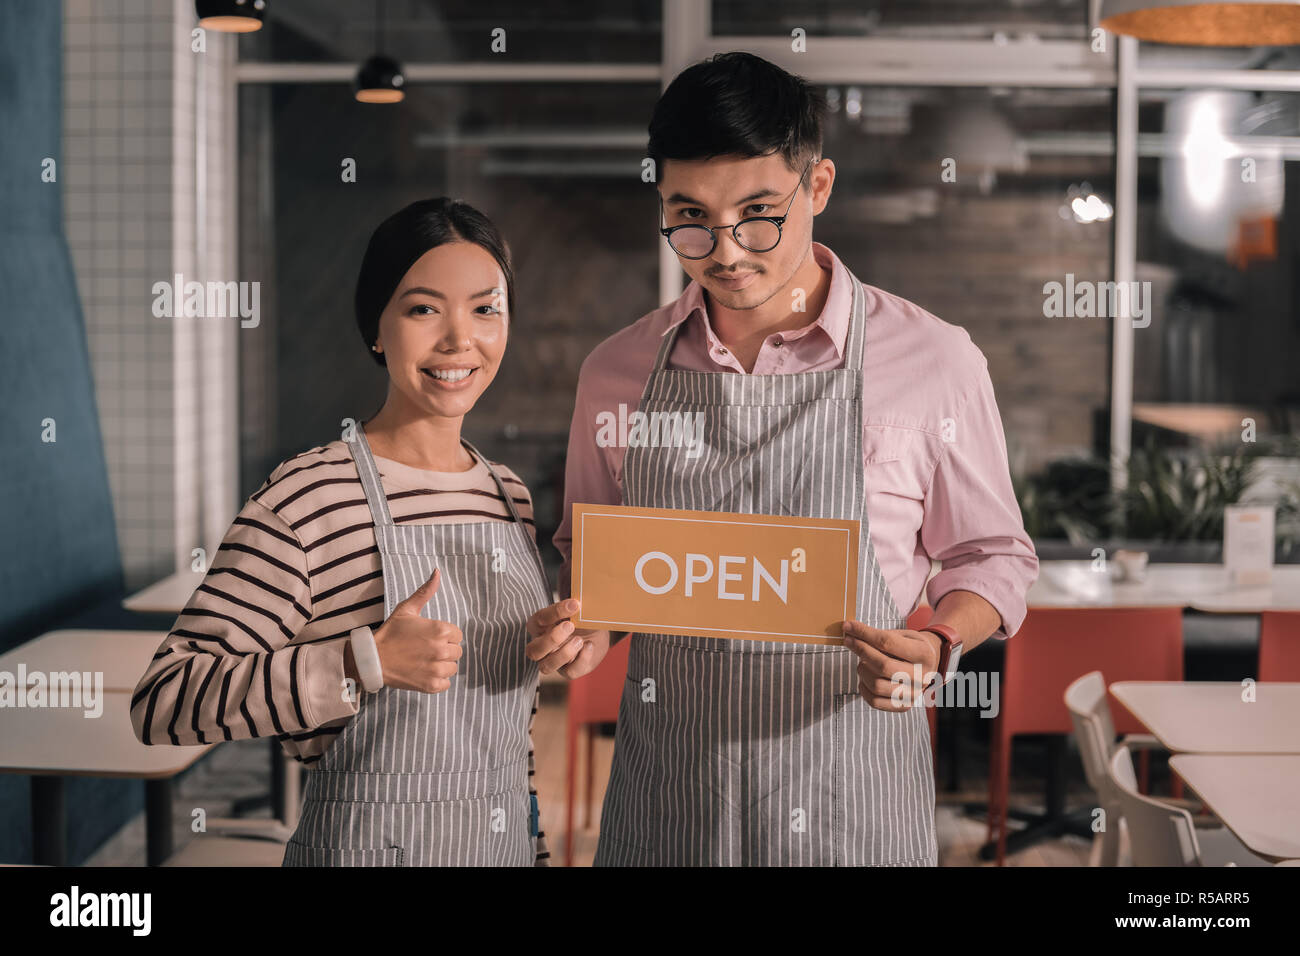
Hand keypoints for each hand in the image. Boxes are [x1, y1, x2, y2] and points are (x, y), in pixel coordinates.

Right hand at [372, 567, 462, 693]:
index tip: (430, 638)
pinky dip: (437, 680)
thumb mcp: (407, 609)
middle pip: (457, 651)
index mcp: (440, 630)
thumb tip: (437, 571)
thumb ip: (425, 592)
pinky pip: (446, 683)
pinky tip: (424, 673)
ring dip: (442, 665)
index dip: (445, 636)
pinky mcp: (431, 685)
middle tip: (425, 650)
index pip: (457, 635)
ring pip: (452, 668)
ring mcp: (437, 669)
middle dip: (444, 650)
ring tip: (424, 661)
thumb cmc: (391, 633)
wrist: (373, 659)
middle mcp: (441, 650)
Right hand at [525, 597, 608, 678]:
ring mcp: (553, 661)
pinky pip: (570, 672)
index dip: (555, 612)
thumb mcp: (577, 611)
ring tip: (580, 640)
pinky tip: (589, 646)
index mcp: (539, 627)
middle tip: (570, 625)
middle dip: (552, 639)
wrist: (596, 633)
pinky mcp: (568, 671)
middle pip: (533, 651)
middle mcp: (541, 646)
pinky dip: (581, 659)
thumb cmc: (580, 619)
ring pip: (546, 666)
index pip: (539, 619)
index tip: (575, 604)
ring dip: (564, 653)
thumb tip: (576, 603)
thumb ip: (573, 608)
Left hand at [840, 620, 941, 710]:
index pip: (888, 643)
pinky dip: (863, 688)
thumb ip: (881, 635)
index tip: (849, 626)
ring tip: (863, 661)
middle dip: (861, 651)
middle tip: (849, 641)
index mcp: (924, 654)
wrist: (931, 664)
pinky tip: (865, 677)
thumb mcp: (904, 634)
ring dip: (862, 670)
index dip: (865, 634)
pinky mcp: (904, 706)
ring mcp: (913, 694)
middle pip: (883, 666)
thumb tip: (851, 631)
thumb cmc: (912, 646)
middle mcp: (922, 676)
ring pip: (877, 685)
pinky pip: (875, 701)